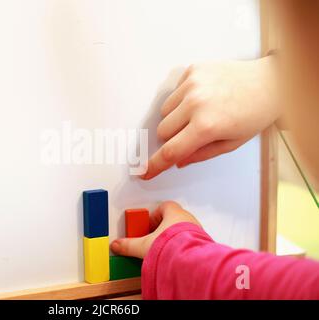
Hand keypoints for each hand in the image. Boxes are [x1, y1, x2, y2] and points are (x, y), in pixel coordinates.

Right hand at [110, 201, 200, 258]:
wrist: (191, 261)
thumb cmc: (174, 246)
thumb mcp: (144, 245)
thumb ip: (129, 244)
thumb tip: (119, 245)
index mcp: (175, 213)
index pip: (164, 206)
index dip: (154, 215)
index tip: (147, 223)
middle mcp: (188, 220)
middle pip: (173, 218)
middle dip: (162, 227)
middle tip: (152, 236)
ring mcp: (197, 232)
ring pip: (183, 230)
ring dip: (173, 237)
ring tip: (162, 248)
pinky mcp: (201, 245)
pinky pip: (190, 241)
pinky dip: (182, 246)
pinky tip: (174, 256)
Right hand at [141, 56, 278, 179]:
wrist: (270, 82)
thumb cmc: (256, 112)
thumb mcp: (231, 143)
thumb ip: (200, 154)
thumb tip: (178, 161)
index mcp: (207, 125)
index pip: (171, 151)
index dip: (155, 165)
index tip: (145, 172)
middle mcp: (196, 103)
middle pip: (162, 130)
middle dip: (172, 138)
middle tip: (191, 135)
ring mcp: (192, 84)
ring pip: (164, 111)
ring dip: (175, 118)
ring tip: (199, 113)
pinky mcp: (192, 70)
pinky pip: (173, 92)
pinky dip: (182, 99)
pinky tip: (202, 98)